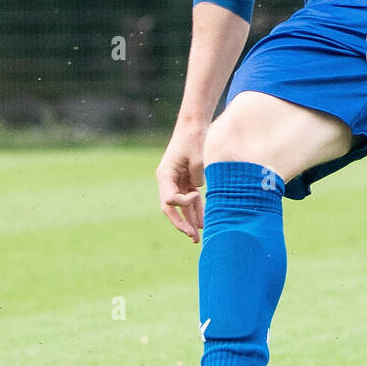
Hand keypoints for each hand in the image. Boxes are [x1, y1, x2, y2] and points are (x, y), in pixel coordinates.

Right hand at [156, 124, 206, 242]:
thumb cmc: (192, 139)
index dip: (183, 203)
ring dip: (189, 221)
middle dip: (181, 224)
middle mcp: (167, 181)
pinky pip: (190, 200)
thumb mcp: (196, 156)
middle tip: (192, 236)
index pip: (169, 199)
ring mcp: (176, 182)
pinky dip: (196, 210)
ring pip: (182, 207)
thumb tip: (198, 190)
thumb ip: (197, 175)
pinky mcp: (186, 181)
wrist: (193, 127)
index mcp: (164, 175)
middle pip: (171, 208)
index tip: (197, 195)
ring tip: (197, 237)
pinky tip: (202, 222)